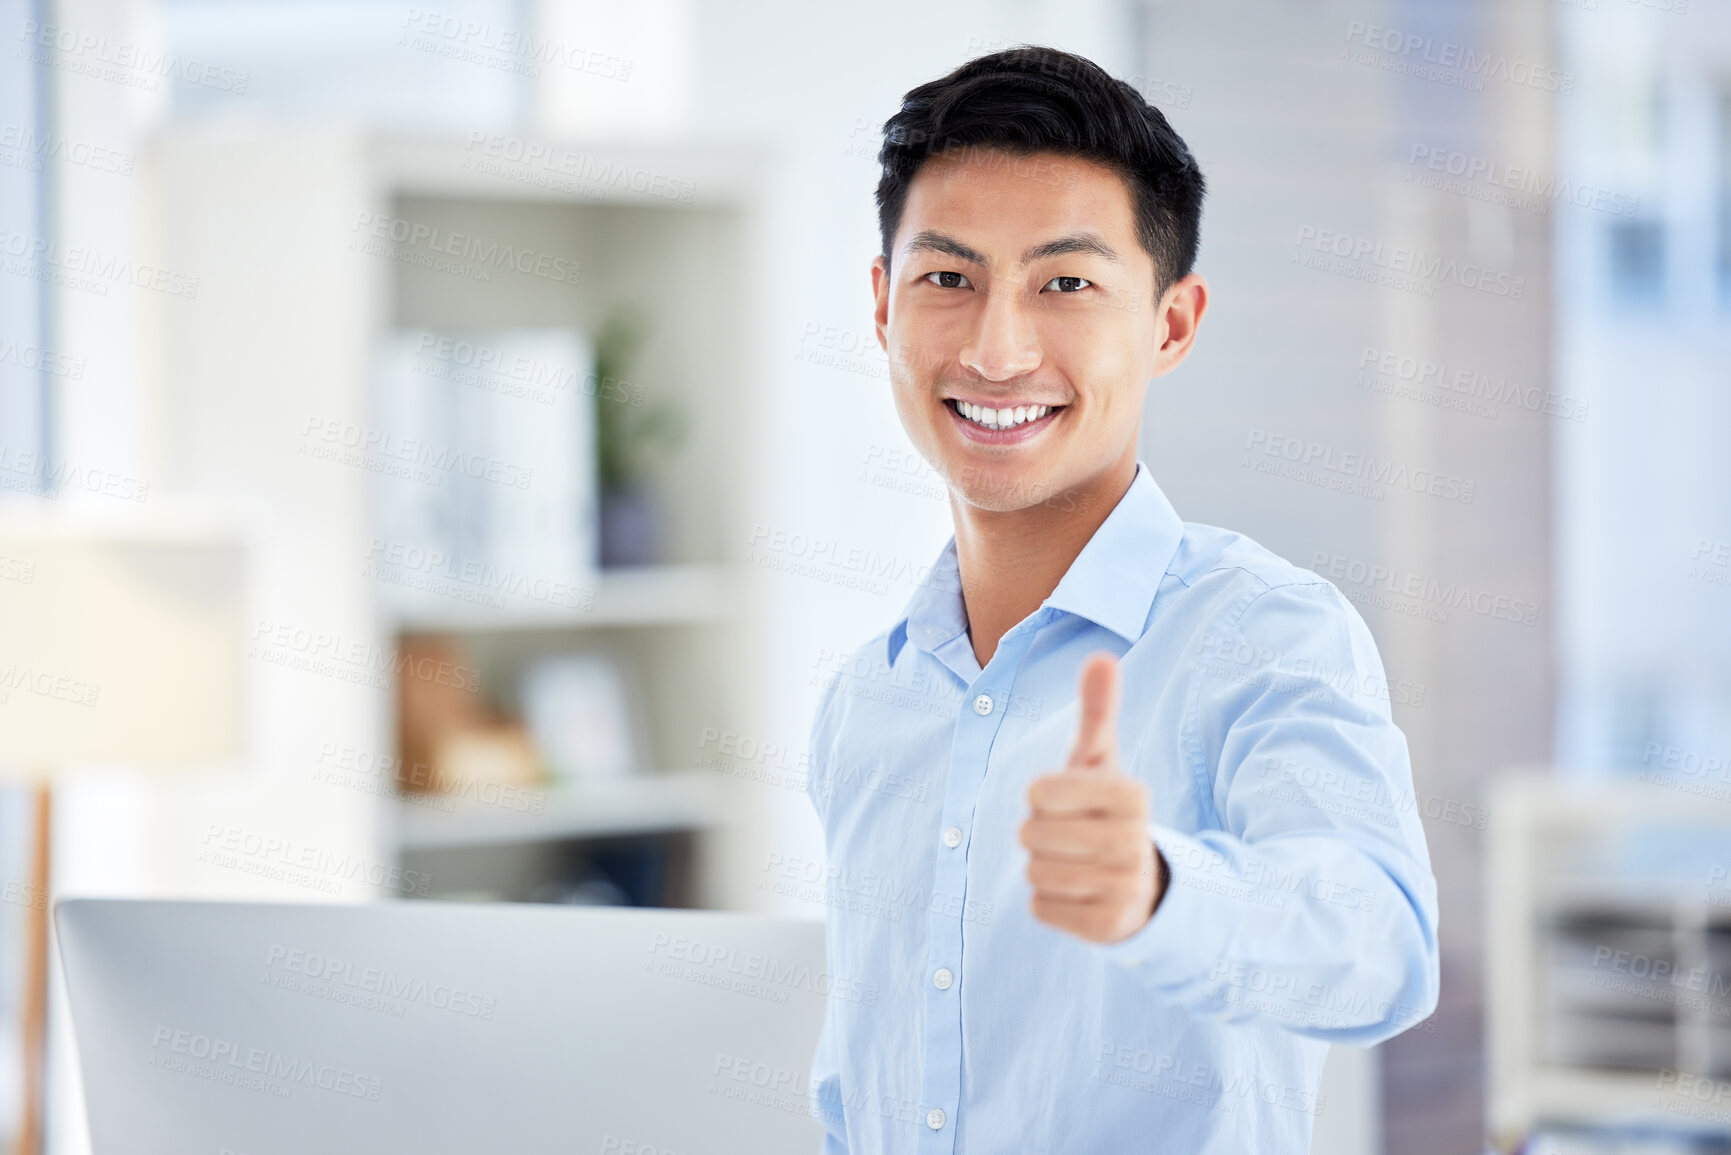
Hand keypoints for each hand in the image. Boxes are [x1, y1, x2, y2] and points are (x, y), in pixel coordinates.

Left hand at [1019, 652, 1164, 942]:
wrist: (1140, 886)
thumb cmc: (1105, 811)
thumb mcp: (1100, 763)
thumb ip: (1098, 712)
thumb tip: (1101, 656)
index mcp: (1133, 795)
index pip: (1042, 790)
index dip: (1041, 795)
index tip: (1064, 800)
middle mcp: (1135, 841)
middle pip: (1032, 833)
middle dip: (1037, 833)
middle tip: (1067, 836)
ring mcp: (1125, 888)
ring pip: (1035, 871)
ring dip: (1041, 867)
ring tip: (1073, 863)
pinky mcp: (1107, 928)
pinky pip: (1042, 908)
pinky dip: (1048, 901)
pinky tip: (1076, 894)